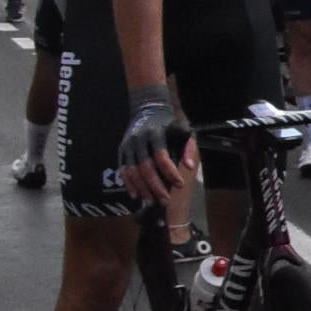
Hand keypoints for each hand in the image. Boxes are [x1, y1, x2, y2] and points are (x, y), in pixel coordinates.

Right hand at [116, 86, 186, 202]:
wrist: (147, 110)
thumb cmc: (169, 124)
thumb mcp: (183, 130)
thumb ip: (188, 147)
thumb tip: (188, 166)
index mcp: (155, 133)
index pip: (161, 156)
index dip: (170, 172)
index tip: (180, 184)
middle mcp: (139, 139)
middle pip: (146, 167)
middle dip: (156, 186)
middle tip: (166, 200)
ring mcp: (128, 145)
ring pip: (133, 171)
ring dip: (142, 188)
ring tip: (153, 201)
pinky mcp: (122, 151)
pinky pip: (123, 170)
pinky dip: (129, 184)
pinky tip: (136, 195)